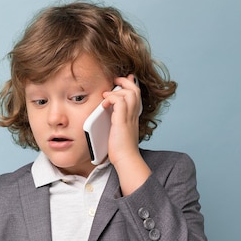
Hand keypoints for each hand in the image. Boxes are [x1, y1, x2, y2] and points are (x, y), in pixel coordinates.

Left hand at [102, 75, 150, 194]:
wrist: (126, 160)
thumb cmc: (120, 150)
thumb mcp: (118, 133)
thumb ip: (115, 123)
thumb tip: (105, 117)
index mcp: (133, 117)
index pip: (136, 96)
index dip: (131, 85)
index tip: (125, 80)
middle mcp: (133, 115)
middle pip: (135, 90)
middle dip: (125, 82)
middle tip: (115, 80)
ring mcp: (129, 118)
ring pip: (130, 93)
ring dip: (117, 90)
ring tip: (107, 94)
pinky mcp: (122, 121)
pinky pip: (120, 102)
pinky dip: (112, 98)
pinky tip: (104, 103)